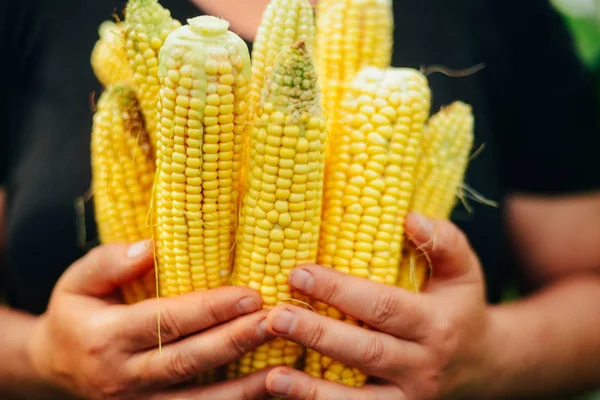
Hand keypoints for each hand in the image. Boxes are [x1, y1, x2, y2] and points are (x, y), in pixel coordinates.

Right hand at [28, 241, 273, 399]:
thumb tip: (152, 247)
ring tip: (285, 367)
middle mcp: (123, 376)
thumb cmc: (74, 314)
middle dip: (236, 341)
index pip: (166, 321)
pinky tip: (265, 390)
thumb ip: (110, 262)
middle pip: (189, 360)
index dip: (210, 309)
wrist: (54, 367)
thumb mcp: (77, 280)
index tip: (251, 294)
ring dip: (245, 384)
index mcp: (105, 337)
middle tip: (277, 320)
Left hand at [263, 213, 492, 398]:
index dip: (340, 291)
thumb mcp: (464, 269)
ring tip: (272, 377)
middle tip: (276, 317)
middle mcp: (423, 365)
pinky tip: (285, 396)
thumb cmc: (460, 306)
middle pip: (366, 352)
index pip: (383, 306)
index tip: (299, 274)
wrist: (482, 365)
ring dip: (312, 390)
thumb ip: (442, 240)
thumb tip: (408, 217)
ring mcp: (409, 397)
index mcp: (436, 324)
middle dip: (318, 335)